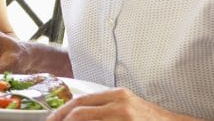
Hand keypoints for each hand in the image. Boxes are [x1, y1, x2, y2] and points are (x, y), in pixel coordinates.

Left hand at [48, 88, 195, 120]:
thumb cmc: (152, 120)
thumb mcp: (127, 107)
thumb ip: (105, 108)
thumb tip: (75, 114)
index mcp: (117, 95)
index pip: (80, 101)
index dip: (61, 112)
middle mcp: (120, 104)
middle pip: (79, 112)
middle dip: (61, 120)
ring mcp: (125, 118)